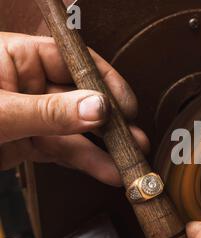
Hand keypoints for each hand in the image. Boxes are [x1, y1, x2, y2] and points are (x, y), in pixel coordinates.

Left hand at [0, 32, 148, 185]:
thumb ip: (48, 110)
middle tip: (135, 139)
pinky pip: (64, 151)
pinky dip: (86, 163)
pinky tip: (106, 170)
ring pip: (76, 131)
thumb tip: (96, 108)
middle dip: (111, 122)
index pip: (74, 62)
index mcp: (18, 58)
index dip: (105, 83)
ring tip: (129, 163)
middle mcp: (29, 84)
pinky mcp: (27, 143)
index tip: (127, 104)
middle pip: (81, 100)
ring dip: (104, 149)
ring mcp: (30, 116)